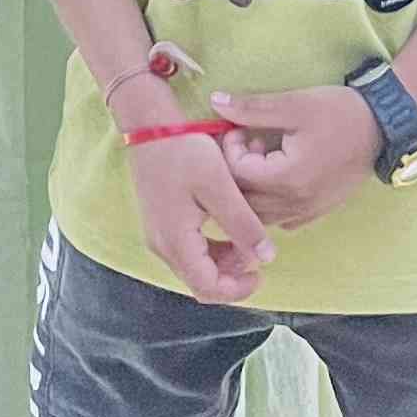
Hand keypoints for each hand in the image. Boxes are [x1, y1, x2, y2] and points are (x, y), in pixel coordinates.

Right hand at [128, 133, 275, 303]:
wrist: (150, 126)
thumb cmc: (184, 151)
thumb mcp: (220, 187)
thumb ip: (243, 224)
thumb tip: (266, 257)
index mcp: (176, 241)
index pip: (207, 288)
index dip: (237, 289)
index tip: (261, 273)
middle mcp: (162, 245)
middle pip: (200, 281)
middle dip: (232, 277)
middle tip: (257, 254)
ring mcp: (159, 235)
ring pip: (195, 267)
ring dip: (223, 263)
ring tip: (247, 239)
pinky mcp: (162, 224)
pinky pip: (189, 251)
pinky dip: (212, 250)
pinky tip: (229, 229)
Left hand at [214, 87, 379, 229]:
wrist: (384, 128)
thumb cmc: (341, 113)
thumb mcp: (294, 104)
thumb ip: (252, 109)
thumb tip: (216, 102)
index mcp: (287, 179)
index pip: (236, 174)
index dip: (230, 149)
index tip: (242, 128)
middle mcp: (294, 204)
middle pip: (242, 200)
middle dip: (236, 172)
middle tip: (250, 143)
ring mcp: (307, 212)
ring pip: (259, 215)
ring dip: (251, 189)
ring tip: (265, 159)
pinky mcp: (316, 213)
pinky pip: (280, 219)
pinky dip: (269, 202)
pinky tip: (278, 176)